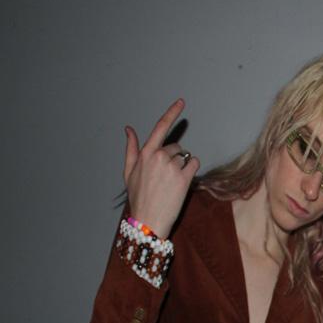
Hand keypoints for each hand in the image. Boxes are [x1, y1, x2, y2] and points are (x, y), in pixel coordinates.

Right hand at [123, 99, 199, 237]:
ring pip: (186, 157)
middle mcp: (159, 157)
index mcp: (145, 154)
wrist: (148, 220)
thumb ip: (131, 148)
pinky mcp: (184, 178)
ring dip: (182, 166)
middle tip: (166, 177)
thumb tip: (128, 129)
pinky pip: (194, 164)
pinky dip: (192, 171)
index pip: (160, 128)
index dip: (171, 113)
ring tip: (172, 183)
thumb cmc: (138, 197)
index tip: (181, 102)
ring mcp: (172, 167)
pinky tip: (182, 182)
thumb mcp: (128, 172)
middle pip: (176, 147)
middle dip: (174, 158)